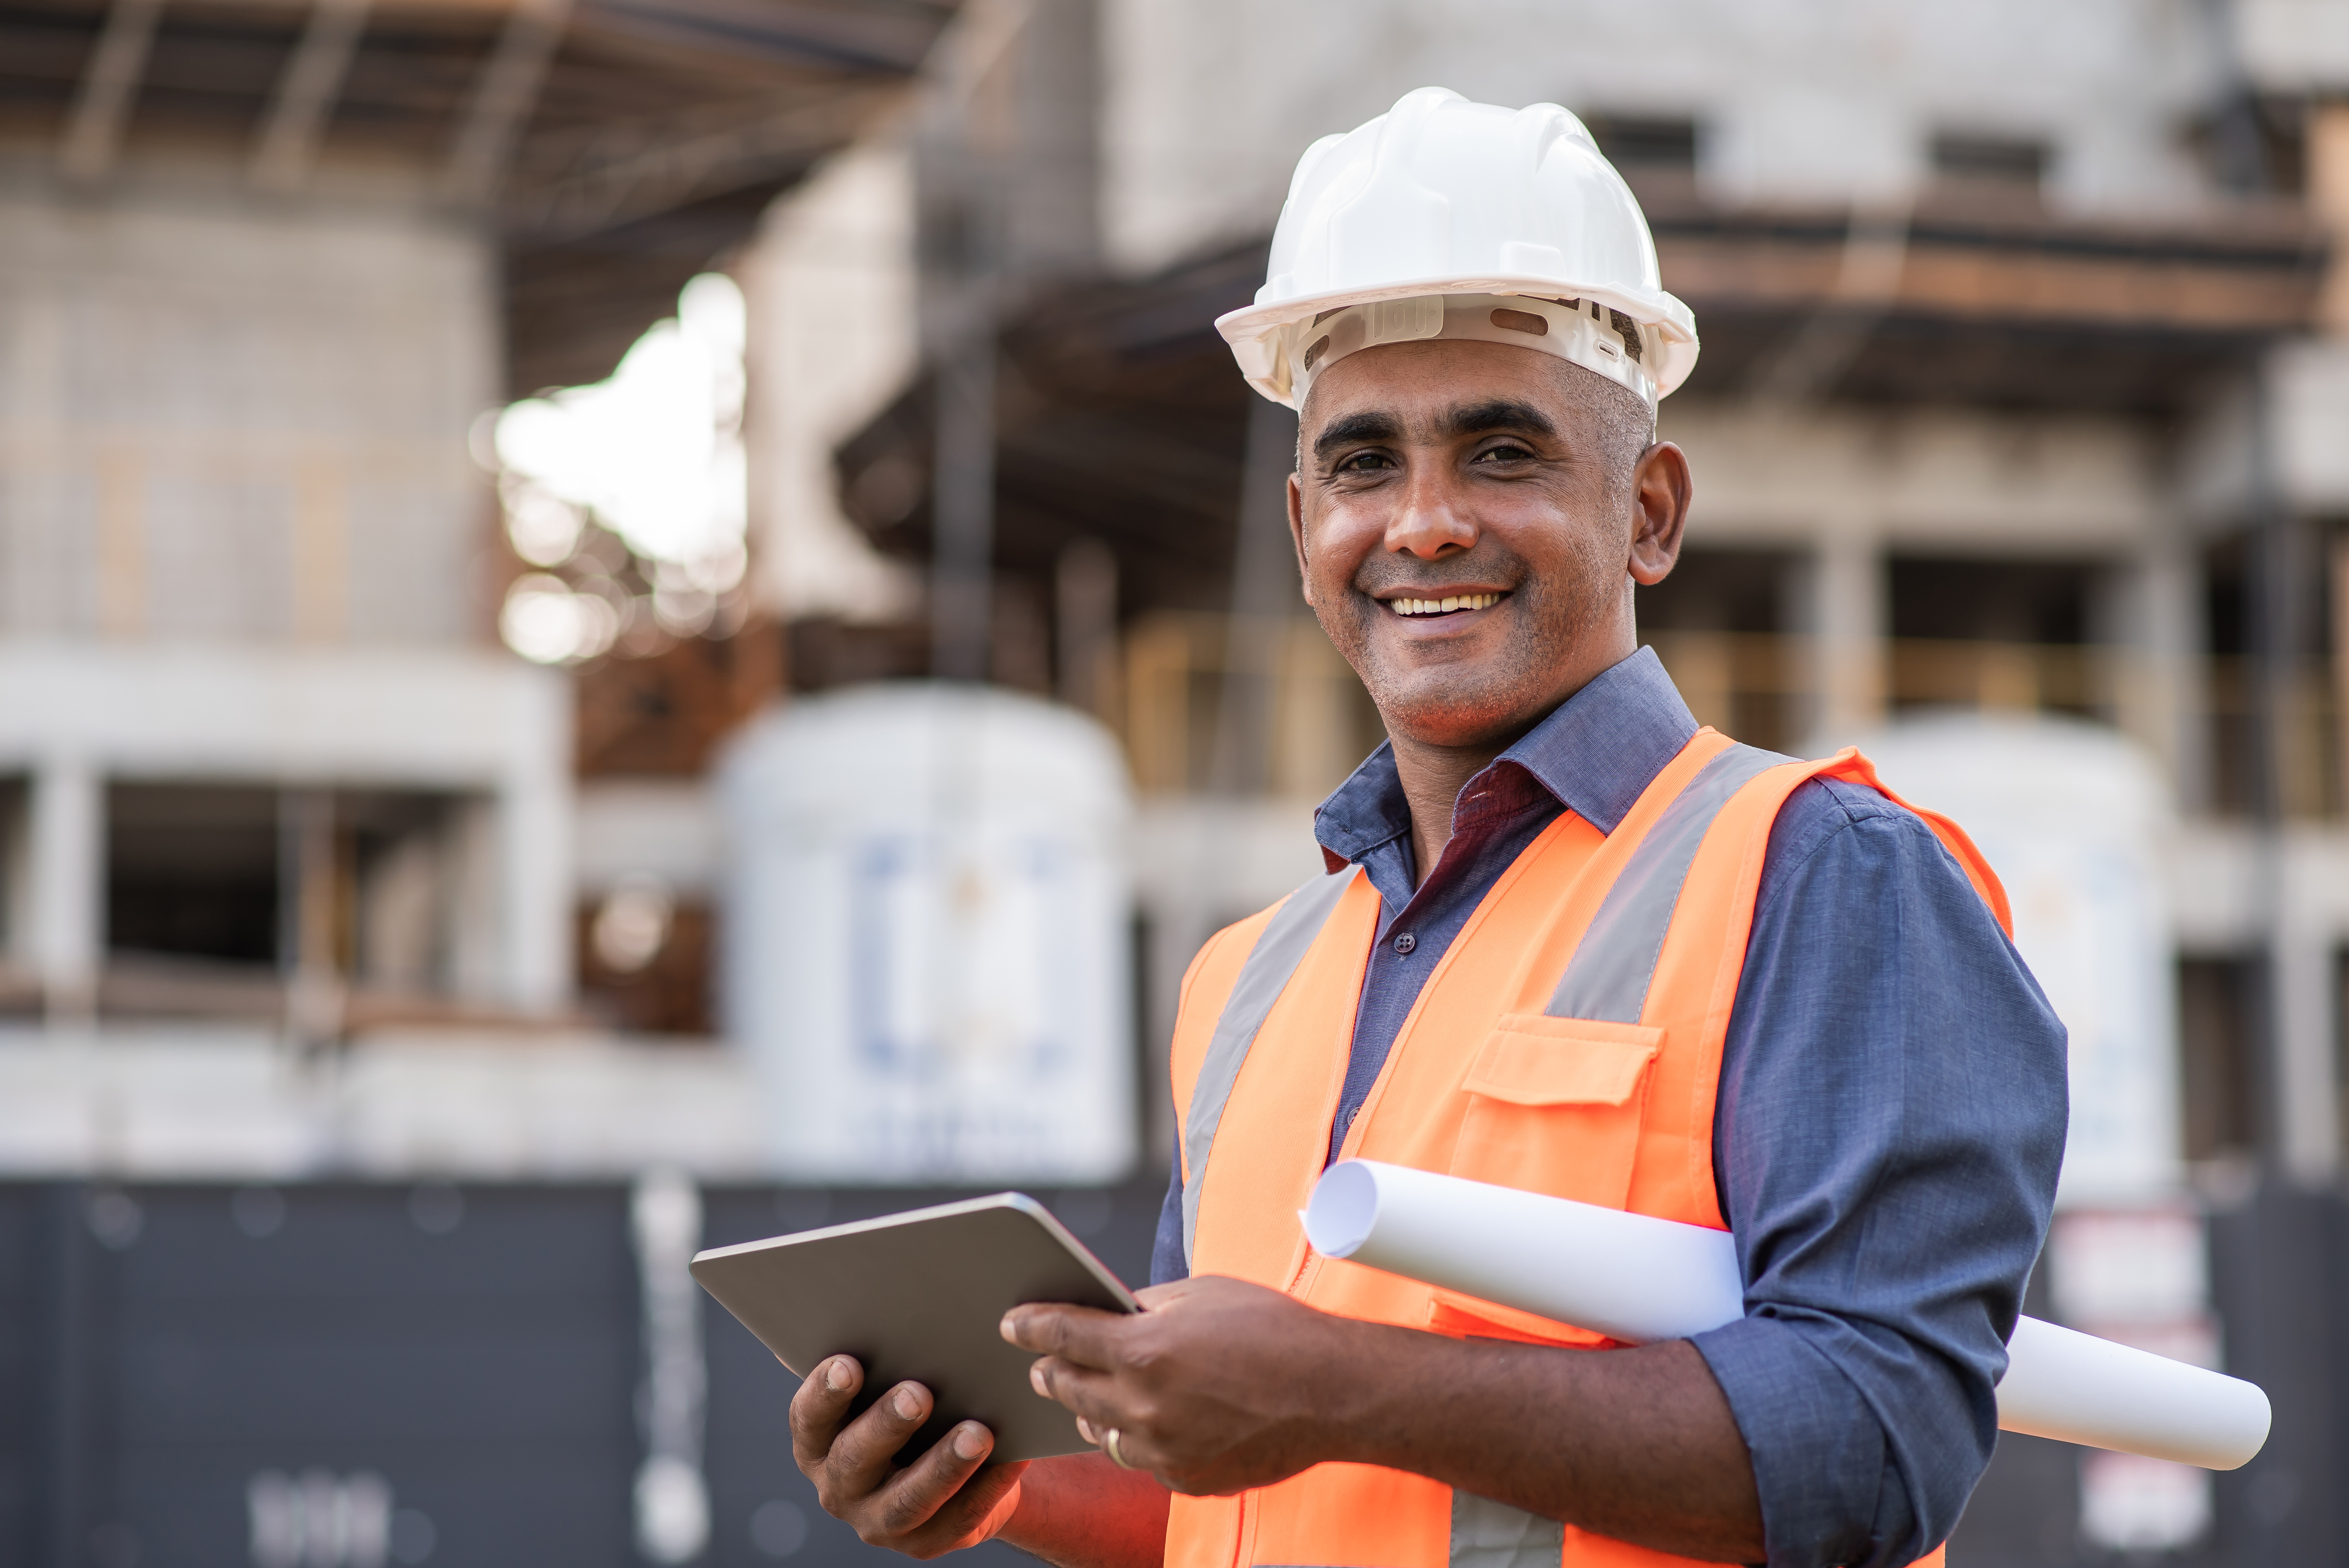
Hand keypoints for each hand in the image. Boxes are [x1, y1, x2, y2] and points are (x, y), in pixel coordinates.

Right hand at [789, 1354, 1028, 1557]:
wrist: (950, 1468)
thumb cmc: (914, 1405)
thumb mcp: (887, 1384)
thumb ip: (880, 1355)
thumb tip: (881, 1300)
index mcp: (818, 1440)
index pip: (809, 1417)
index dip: (824, 1393)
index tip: (849, 1363)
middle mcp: (838, 1486)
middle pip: (856, 1458)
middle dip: (888, 1424)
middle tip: (920, 1392)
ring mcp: (879, 1521)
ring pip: (908, 1500)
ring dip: (943, 1466)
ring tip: (978, 1433)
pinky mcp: (924, 1543)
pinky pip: (957, 1519)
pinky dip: (987, 1488)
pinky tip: (1013, 1458)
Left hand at [1001, 1274, 1357, 1496]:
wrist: (1332, 1392)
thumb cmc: (1272, 1330)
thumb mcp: (1203, 1294)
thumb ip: (1147, 1305)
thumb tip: (1111, 1311)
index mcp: (1144, 1350)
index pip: (1061, 1336)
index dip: (1029, 1326)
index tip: (1011, 1324)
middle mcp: (1144, 1406)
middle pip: (1068, 1389)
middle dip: (1051, 1371)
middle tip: (1043, 1362)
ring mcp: (1163, 1450)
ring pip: (1099, 1433)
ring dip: (1093, 1411)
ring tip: (1098, 1394)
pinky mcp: (1185, 1480)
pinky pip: (1144, 1460)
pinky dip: (1142, 1440)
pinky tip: (1156, 1421)